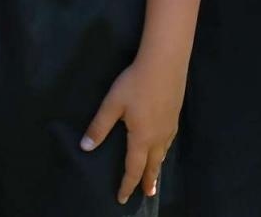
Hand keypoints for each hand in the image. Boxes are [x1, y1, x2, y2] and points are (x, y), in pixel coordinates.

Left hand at [80, 56, 182, 203]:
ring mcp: (169, 128)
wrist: (165, 63)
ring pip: (163, 155)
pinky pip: (168, 143)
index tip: (121, 198)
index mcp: (142, 138)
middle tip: (146, 195)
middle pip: (153, 166)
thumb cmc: (135, 83)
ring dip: (157, 169)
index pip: (133, 169)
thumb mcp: (112, 104)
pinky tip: (162, 147)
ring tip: (154, 177)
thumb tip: (85, 148)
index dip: (127, 185)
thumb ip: (99, 127)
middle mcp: (158, 138)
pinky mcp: (175, 117)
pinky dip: (163, 153)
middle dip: (147, 182)